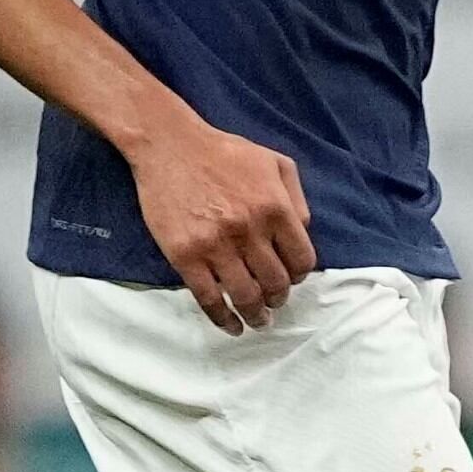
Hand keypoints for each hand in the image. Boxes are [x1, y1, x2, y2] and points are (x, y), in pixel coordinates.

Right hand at [130, 119, 316, 332]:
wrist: (169, 145)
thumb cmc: (225, 152)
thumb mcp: (275, 163)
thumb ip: (296, 199)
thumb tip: (303, 235)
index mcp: (276, 209)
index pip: (302, 260)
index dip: (300, 276)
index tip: (292, 279)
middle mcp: (250, 231)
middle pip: (276, 283)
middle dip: (279, 298)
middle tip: (275, 302)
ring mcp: (216, 246)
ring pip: (245, 296)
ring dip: (256, 315)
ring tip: (258, 320)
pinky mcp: (185, 256)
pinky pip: (208, 298)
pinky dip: (222, 318)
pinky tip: (231, 326)